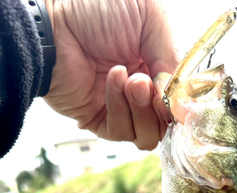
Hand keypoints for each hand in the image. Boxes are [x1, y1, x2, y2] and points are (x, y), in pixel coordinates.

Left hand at [43, 0, 177, 149]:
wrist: (54, 21)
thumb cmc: (97, 9)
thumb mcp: (150, 18)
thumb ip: (172, 57)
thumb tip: (181, 101)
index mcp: (156, 68)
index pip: (179, 101)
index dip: (182, 104)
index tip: (181, 98)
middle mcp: (141, 93)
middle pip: (166, 125)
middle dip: (160, 107)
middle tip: (144, 81)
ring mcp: (120, 109)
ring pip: (147, 136)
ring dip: (142, 109)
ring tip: (129, 79)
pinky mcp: (98, 121)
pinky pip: (121, 132)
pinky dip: (120, 108)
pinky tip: (112, 80)